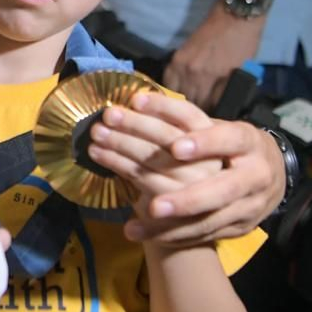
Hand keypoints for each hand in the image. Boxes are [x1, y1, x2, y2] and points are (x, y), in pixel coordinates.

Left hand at [85, 91, 222, 212]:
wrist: (194, 212)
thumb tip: (133, 102)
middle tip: (108, 115)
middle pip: (168, 137)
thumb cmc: (185, 166)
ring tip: (97, 134)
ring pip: (151, 159)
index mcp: (214, 140)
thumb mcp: (186, 141)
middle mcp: (210, 163)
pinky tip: (99, 154)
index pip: (189, 116)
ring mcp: (193, 186)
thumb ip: (168, 123)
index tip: (135, 100)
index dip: (162, 106)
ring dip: (119, 144)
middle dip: (134, 124)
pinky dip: (116, 164)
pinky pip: (140, 179)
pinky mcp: (173, 205)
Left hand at [88, 91, 283, 245]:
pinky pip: (202, 236)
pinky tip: (142, 232)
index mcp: (249, 142)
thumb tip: (137, 103)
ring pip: (210, 220)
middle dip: (187, 200)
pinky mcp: (238, 228)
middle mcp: (254, 175)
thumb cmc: (234, 144)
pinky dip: (171, 236)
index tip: (176, 148)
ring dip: (173, 225)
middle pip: (223, 191)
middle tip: (154, 207)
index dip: (205, 144)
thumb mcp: (221, 126)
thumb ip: (187, 120)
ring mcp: (248, 206)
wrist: (273, 174)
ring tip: (138, 223)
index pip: (230, 139)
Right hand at [165, 11, 261, 111]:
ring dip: (179, 103)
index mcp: (216, 81)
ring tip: (182, 110)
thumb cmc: (244, 44)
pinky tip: (173, 96)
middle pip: (189, 105)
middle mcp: (196, 76)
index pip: (207, 109)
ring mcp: (184, 66)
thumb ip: (227, 92)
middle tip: (196, 119)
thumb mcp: (243, 72)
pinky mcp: (176, 59)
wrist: (234, 17)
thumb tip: (218, 108)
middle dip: (193, 114)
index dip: (208, 118)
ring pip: (175, 95)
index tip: (209, 124)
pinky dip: (170, 90)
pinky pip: (168, 81)